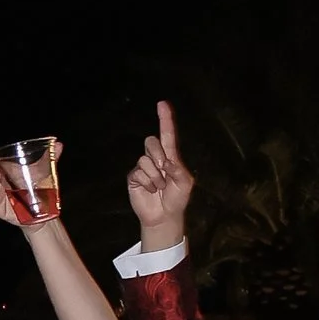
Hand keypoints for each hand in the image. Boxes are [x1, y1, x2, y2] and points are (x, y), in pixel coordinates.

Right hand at [126, 100, 191, 250]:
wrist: (164, 216)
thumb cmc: (177, 198)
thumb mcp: (185, 183)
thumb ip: (179, 169)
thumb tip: (166, 161)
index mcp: (171, 156)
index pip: (167, 134)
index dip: (165, 119)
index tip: (162, 103)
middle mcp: (155, 157)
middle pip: (152, 142)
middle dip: (159, 156)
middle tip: (165, 172)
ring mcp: (143, 166)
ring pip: (145, 159)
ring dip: (155, 176)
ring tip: (159, 187)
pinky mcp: (133, 176)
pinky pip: (138, 173)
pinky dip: (147, 183)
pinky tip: (150, 190)